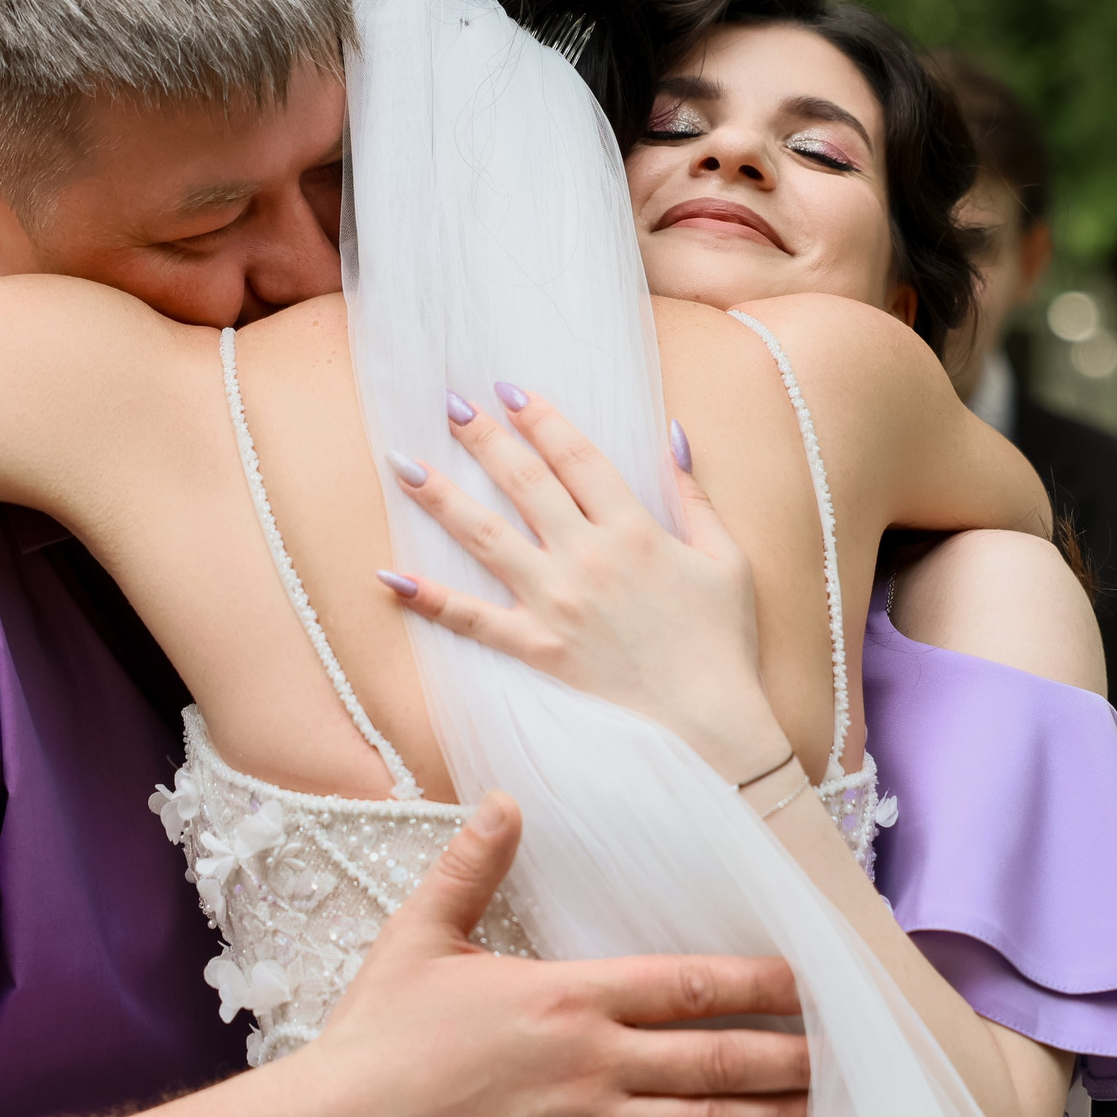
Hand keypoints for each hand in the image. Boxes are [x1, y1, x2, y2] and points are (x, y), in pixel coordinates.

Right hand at [311, 792, 810, 1116]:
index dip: (759, 984)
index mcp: (569, 996)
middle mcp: (591, 1062)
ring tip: (829, 1115)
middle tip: (849, 1055)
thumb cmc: (379, 1033)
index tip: (810, 983)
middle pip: (715, 1056)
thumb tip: (504, 800)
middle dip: (790, 1054)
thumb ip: (473, 866)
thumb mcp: (422, 934)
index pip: (689, 985)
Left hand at [376, 385, 791, 781]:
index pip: (578, 457)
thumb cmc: (723, 642)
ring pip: (486, 537)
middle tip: (449, 402)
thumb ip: (694, 496)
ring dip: (441, 497)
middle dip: (484, 438)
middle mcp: (589, 558)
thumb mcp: (726, 559)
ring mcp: (557, 603)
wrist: (710, 724)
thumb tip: (672, 435)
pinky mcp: (537, 649)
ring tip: (403, 463)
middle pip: (524, 483)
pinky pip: (473, 620)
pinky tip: (391, 576)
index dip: (542, 419)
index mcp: (636, 530)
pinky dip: (430, 599)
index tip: (510, 391)